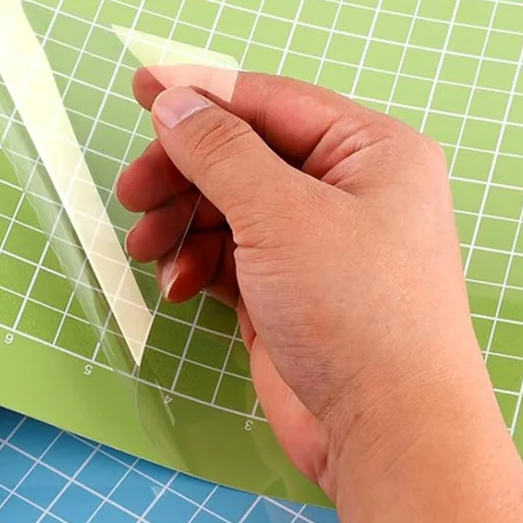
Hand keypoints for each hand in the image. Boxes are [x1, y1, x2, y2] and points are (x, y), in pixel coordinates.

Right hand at [117, 70, 492, 498]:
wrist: (389, 433)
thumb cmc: (359, 313)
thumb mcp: (282, 214)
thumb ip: (220, 152)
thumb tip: (177, 102)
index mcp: (370, 151)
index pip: (270, 102)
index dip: (201, 95)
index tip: (140, 89)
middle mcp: (347, 190)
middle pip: (242, 155)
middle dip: (182, 173)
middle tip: (133, 192)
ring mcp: (318, 244)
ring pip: (227, 207)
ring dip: (181, 223)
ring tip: (146, 248)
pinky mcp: (289, 291)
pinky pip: (228, 256)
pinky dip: (196, 264)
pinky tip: (179, 287)